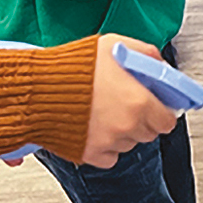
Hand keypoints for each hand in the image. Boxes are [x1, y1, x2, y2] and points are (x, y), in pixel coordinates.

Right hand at [82, 34, 180, 167]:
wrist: (34, 88)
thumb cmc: (71, 66)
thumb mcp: (114, 45)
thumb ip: (146, 55)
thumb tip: (162, 65)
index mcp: (139, 102)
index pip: (167, 121)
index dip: (162, 113)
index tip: (156, 107)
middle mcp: (127, 126)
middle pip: (148, 133)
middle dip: (142, 120)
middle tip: (125, 104)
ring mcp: (108, 143)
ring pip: (128, 144)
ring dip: (122, 132)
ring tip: (103, 112)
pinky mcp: (89, 154)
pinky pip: (108, 156)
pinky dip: (104, 146)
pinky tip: (93, 127)